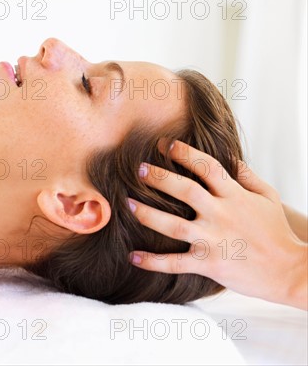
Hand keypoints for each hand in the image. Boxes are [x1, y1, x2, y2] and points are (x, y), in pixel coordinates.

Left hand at [128, 140, 307, 309]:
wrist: (289, 272)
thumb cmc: (277, 233)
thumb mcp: (268, 198)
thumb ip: (247, 176)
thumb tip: (231, 157)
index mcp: (234, 196)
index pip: (207, 167)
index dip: (185, 153)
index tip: (164, 144)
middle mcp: (221, 215)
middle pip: (185, 191)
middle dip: (159, 178)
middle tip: (139, 169)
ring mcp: (213, 240)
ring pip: (173, 225)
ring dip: (148, 215)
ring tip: (127, 204)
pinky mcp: (208, 264)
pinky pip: (174, 263)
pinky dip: (152, 261)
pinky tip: (132, 257)